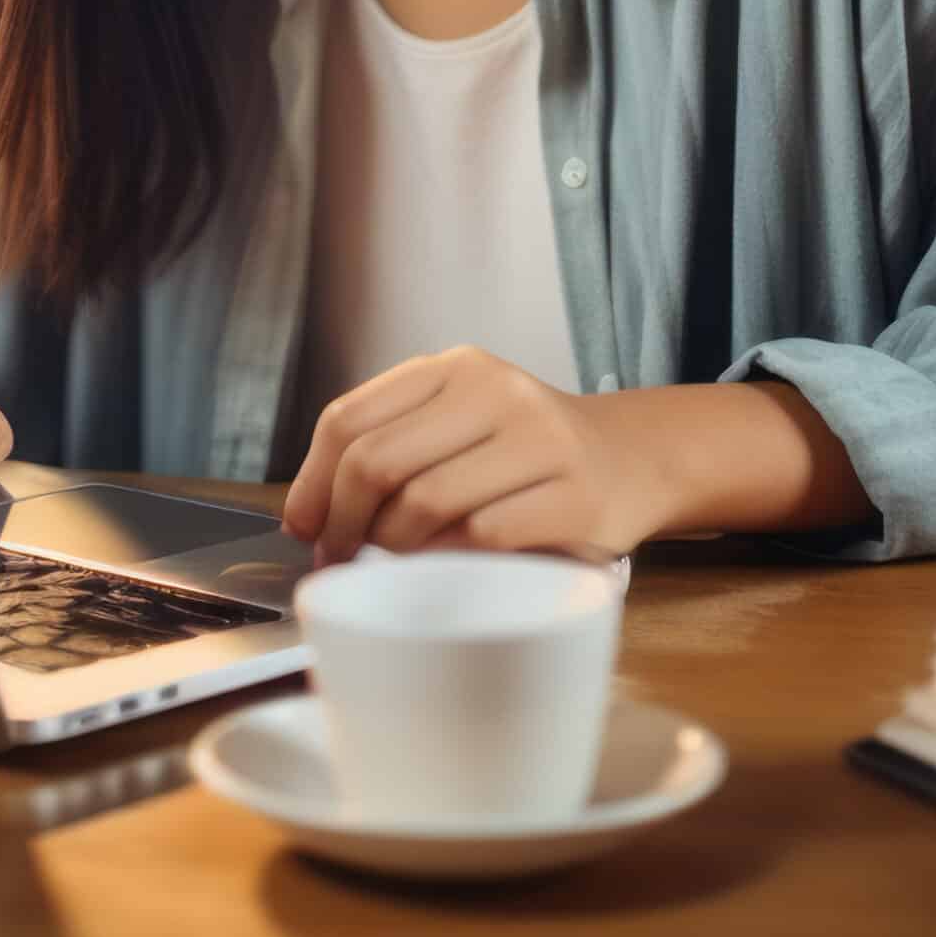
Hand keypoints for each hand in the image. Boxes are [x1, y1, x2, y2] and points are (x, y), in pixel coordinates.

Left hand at [280, 348, 674, 565]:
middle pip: (377, 462)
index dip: (312, 481)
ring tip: (393, 561)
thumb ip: (392, 445)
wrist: (630, 459)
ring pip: (424, 501)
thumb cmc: (524, 453)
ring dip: (392, 546)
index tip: (304, 526)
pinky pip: (483, 536)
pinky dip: (450, 560)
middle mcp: (495, 391)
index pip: (349, 418)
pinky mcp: (575, 497)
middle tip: (339, 557)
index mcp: (454, 369)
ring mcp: (540, 441)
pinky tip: (449, 568)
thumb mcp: (459, 422)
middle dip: (343, 522)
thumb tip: (307, 516)